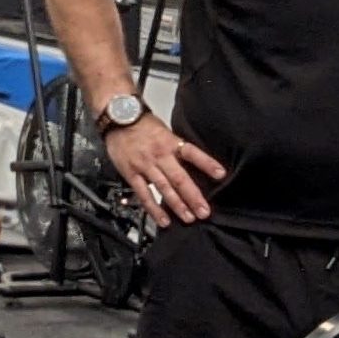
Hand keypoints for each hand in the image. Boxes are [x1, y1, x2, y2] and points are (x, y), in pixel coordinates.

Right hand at [101, 114, 226, 228]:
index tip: (220, 174)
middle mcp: (160, 155)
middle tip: (204, 211)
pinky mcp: (132, 174)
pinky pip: (144, 194)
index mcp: (171, 142)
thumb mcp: (165, 131)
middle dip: (193, 197)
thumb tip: (192, 164)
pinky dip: (154, 209)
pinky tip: (163, 220)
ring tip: (189, 218)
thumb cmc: (143, 124)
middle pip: (179, 178)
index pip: (193, 153)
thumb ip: (177, 148)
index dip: (207, 163)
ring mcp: (145, 166)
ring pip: (164, 188)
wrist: (118, 117)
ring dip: (177, 205)